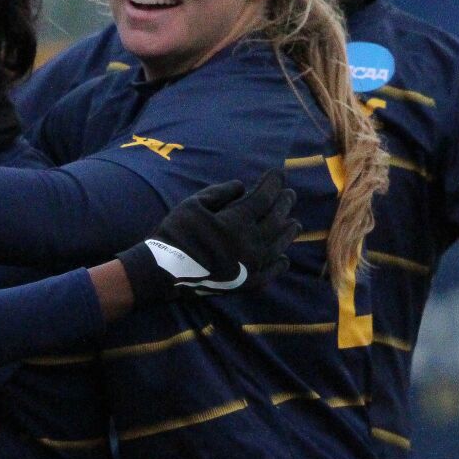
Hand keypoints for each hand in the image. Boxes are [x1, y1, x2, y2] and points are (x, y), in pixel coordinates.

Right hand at [115, 169, 298, 304]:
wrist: (164, 272)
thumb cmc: (176, 233)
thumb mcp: (193, 204)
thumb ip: (220, 192)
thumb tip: (242, 187)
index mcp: (237, 222)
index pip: (264, 197)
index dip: (273, 183)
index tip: (279, 173)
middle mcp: (250, 244)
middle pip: (276, 220)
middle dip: (284, 204)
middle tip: (290, 194)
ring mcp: (251, 266)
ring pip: (278, 245)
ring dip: (288, 232)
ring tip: (294, 222)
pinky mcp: (247, 284)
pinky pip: (270, 273)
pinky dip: (279, 264)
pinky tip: (283, 258)